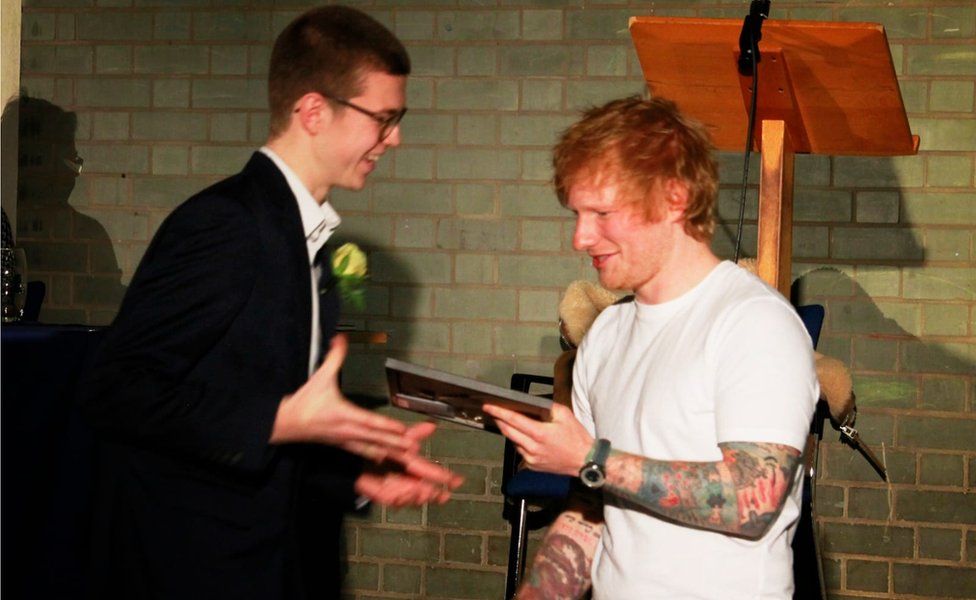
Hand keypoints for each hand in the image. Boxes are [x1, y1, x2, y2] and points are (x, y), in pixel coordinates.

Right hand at [271, 334, 414, 459]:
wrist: (286, 423)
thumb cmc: (304, 402)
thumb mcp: (320, 377)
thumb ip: (334, 358)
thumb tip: (341, 338)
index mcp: (344, 414)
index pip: (370, 422)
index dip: (387, 427)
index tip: (402, 430)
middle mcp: (347, 430)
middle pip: (376, 439)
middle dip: (395, 443)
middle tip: (413, 447)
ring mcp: (345, 440)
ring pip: (371, 449)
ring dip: (389, 452)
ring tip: (406, 455)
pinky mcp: (342, 445)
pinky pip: (362, 452)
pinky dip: (375, 455)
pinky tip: (385, 458)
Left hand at [354, 421, 463, 506]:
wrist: (357, 459)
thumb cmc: (379, 449)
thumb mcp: (399, 440)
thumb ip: (416, 434)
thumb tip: (432, 425)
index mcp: (414, 468)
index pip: (434, 474)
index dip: (447, 478)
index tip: (458, 481)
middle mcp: (409, 481)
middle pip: (427, 491)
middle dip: (434, 493)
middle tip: (440, 493)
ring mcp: (398, 489)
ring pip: (413, 498)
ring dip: (419, 497)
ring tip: (423, 492)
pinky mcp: (384, 496)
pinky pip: (395, 502)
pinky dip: (401, 499)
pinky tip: (405, 494)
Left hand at [482, 403, 592, 476]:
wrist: (585, 462)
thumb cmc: (577, 438)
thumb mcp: (565, 415)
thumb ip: (548, 407)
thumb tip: (535, 404)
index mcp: (540, 434)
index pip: (514, 420)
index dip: (499, 412)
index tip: (488, 406)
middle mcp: (533, 448)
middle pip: (508, 432)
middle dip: (499, 420)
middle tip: (493, 411)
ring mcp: (531, 459)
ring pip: (513, 442)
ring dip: (509, 431)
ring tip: (508, 422)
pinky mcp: (532, 466)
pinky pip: (520, 451)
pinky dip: (519, 442)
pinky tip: (523, 437)